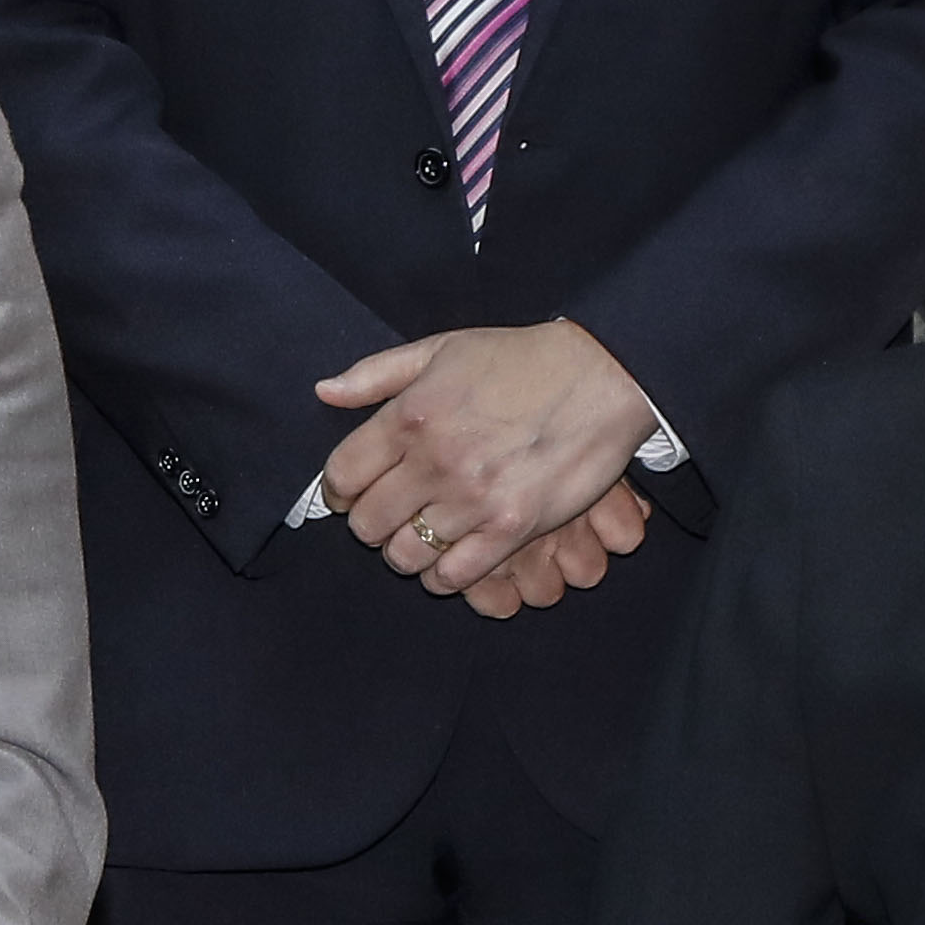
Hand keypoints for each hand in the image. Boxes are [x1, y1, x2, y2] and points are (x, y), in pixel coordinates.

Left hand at [314, 319, 662, 603]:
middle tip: (388, 515)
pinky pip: (454, 576)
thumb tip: (324, 392)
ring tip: (419, 536)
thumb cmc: (520, 359)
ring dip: (404, 551)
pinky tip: (448, 559)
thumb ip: (376, 374)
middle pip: (366, 524)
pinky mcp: (512, 528)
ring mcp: (473, 499)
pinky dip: (442, 576)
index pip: (341, 476)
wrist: (601, 375)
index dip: (338, 491)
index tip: (350, 493)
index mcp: (410, 416)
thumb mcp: (441, 349)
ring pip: (404, 555)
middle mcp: (434, 462)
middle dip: (368, 523)